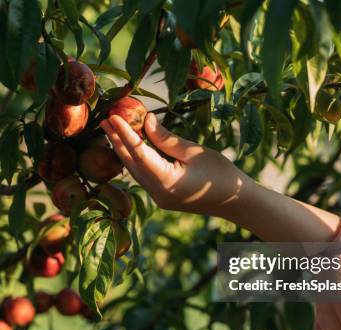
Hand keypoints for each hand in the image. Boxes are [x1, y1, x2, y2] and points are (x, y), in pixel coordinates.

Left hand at [100, 113, 253, 218]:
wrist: (236, 202)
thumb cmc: (220, 174)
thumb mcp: (192, 151)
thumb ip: (165, 138)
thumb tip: (145, 121)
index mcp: (165, 181)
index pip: (138, 152)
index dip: (124, 133)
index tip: (112, 116)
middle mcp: (156, 193)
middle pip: (131, 163)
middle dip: (117, 141)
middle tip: (104, 120)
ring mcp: (159, 198)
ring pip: (135, 171)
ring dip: (124, 150)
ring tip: (113, 130)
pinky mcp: (163, 198)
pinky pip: (144, 176)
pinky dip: (137, 160)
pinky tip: (131, 146)